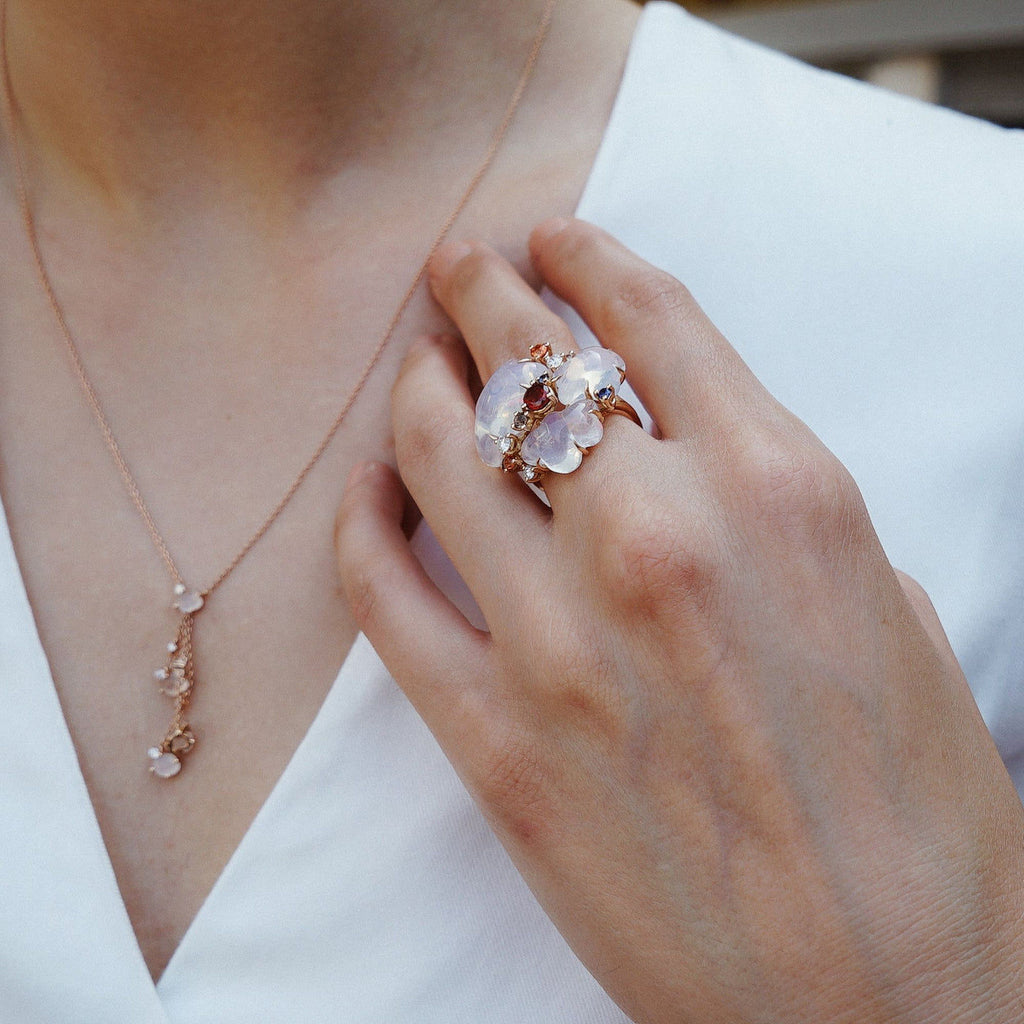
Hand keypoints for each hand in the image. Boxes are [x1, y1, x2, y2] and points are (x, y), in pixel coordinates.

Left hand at [334, 218, 1023, 1023]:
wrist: (877, 996)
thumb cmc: (915, 811)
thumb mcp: (884, 606)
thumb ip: (778, 512)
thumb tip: (693, 454)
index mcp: (780, 492)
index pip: (651, 324)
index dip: (590, 262)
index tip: (553, 240)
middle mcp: (661, 540)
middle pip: (534, 367)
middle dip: (486, 294)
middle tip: (459, 267)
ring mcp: (560, 639)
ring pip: (440, 455)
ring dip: (420, 386)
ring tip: (418, 363)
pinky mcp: (492, 736)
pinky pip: (385, 591)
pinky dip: (364, 521)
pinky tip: (370, 486)